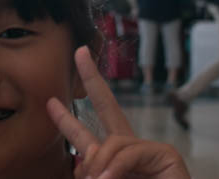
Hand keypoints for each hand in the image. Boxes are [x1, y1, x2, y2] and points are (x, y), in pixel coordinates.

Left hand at [47, 47, 189, 178]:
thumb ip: (93, 173)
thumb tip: (83, 166)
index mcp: (111, 162)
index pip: (86, 136)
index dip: (67, 120)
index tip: (50, 102)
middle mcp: (129, 152)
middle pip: (108, 108)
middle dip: (92, 79)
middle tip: (79, 52)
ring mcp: (149, 151)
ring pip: (112, 143)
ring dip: (100, 166)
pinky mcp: (168, 156)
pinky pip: (130, 152)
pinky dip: (117, 168)